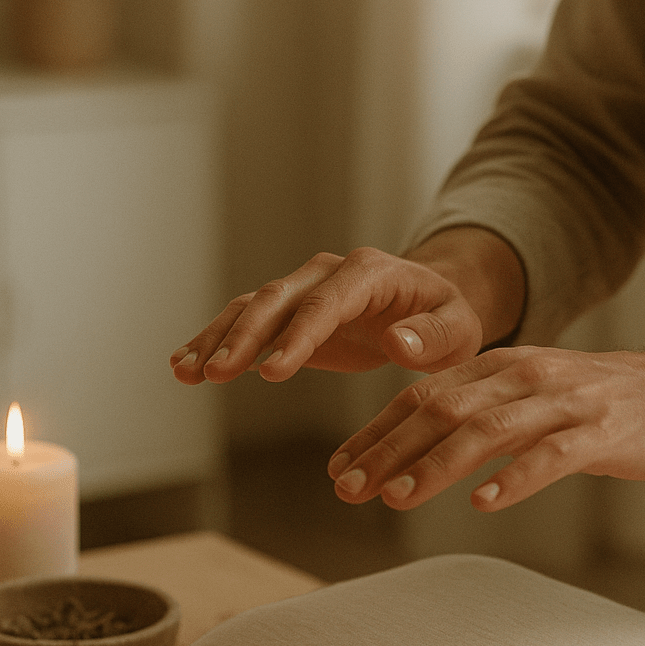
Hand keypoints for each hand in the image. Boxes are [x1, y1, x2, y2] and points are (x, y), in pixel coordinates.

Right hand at [169, 248, 485, 383]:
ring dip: (217, 338)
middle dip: (243, 336)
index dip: (298, 335)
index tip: (274, 372)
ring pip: (252, 308)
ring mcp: (303, 290)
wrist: (431, 305)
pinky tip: (187, 366)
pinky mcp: (288, 313)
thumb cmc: (448, 317)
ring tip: (186, 371)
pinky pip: (247, 323)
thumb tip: (397, 343)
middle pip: (277, 300)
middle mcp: (328, 273)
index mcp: (369, 272)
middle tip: (215, 373)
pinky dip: (217, 342)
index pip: (327, 302)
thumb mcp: (458, 328)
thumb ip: (431, 336)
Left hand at [327, 342, 644, 510]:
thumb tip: (419, 449)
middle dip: (387, 451)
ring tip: (396, 498)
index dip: (376, 432)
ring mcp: (561, 403)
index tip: (338, 467)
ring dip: (435, 466)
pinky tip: (484, 503)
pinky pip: (550, 456)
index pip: (423, 397)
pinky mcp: (599, 432)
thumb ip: (481, 414)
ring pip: (485, 431)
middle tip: (347, 488)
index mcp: (500, 366)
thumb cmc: (602, 402)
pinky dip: (514, 478)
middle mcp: (523, 377)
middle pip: (441, 412)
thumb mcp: (531, 395)